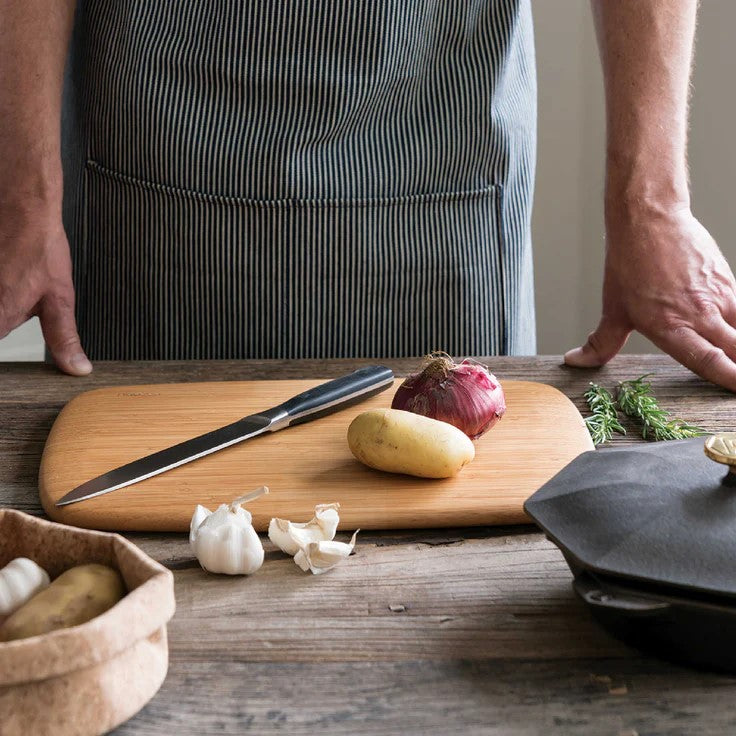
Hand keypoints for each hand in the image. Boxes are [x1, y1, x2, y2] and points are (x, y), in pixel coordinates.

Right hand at [0, 201, 91, 375]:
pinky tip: (10, 274)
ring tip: (18, 280)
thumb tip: (77, 368)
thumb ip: (63, 337)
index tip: (20, 348)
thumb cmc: (39, 247)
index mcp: (0, 318)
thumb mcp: (59, 299)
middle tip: (23, 291)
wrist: (22, 205)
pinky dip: (2, 288)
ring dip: (5, 302)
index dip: (7, 359)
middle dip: (6, 317)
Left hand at [564, 202, 735, 390]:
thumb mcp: (613, 310)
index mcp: (670, 327)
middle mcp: (699, 315)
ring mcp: (718, 298)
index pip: (707, 362)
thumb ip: (601, 344)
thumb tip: (575, 362)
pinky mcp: (728, 282)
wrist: (650, 221)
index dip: (727, 379)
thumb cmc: (630, 265)